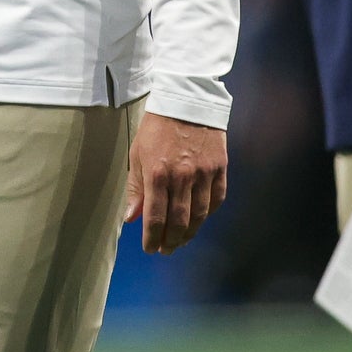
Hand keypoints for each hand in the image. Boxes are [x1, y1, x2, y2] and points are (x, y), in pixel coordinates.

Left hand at [123, 112, 227, 253]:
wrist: (186, 101)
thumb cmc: (156, 128)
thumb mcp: (137, 153)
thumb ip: (136, 188)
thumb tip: (131, 218)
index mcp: (158, 174)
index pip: (155, 217)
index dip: (152, 237)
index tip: (149, 249)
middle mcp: (182, 178)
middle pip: (179, 221)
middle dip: (171, 240)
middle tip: (165, 250)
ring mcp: (204, 174)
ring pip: (199, 216)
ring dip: (190, 233)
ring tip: (181, 241)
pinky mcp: (220, 169)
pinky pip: (216, 200)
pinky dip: (208, 214)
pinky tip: (199, 220)